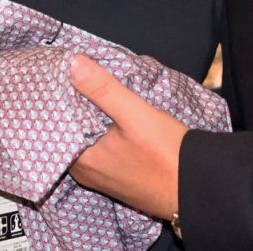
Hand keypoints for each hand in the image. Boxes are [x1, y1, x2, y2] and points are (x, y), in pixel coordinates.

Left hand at [67, 54, 185, 219]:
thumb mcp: (136, 115)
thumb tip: (73, 64)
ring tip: (88, 89)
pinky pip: (97, 149)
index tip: (58, 73)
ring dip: (86, 119)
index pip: (56, 123)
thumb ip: (103, 90)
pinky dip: (98, 131)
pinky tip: (107, 116)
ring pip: (83, 140)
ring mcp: (100, 177)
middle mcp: (85, 172)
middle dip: (71, 105)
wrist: (196, 188)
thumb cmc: (168, 155)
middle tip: (72, 74)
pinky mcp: (115, 177)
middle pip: (68, 132)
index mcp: (82, 160)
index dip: (57, 97)